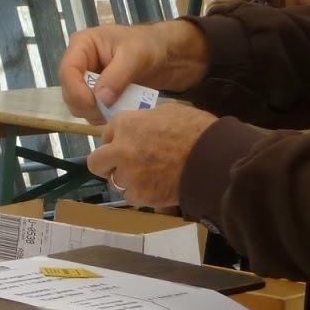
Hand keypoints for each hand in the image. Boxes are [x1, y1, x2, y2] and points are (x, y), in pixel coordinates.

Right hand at [58, 21, 210, 119]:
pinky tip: (119, 111)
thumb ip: (117, 76)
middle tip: (109, 112)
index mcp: (83, 45)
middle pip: (69, 91)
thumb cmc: (150, 46)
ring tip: (117, 110)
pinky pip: (91, 110)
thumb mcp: (135, 57)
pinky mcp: (97, 93)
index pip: (67, 71)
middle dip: (86, 105)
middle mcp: (80, 63)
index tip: (94, 105)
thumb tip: (100, 99)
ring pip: (78, 105)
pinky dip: (102, 115)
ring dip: (95, 113)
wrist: (167, 54)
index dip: (76, 91)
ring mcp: (88, 79)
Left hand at [85, 104, 217, 206]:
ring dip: (127, 181)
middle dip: (107, 165)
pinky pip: (131, 198)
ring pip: (115, 183)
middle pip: (96, 163)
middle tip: (123, 166)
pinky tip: (156, 187)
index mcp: (125, 124)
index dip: (116, 141)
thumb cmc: (195, 129)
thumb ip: (144, 121)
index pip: (106, 135)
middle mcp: (120, 149)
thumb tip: (140, 128)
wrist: (213, 157)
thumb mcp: (166, 112)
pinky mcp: (140, 195)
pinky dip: (141, 195)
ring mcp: (129, 174)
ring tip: (148, 177)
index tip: (127, 145)